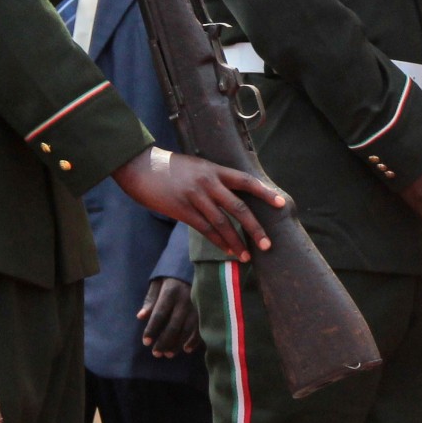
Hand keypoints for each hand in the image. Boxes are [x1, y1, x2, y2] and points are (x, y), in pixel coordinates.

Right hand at [114, 148, 283, 261]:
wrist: (140, 166)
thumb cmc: (168, 167)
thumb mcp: (195, 166)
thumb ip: (212, 178)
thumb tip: (228, 194)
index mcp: (214, 169)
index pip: (245, 181)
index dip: (265, 192)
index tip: (281, 204)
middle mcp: (208, 182)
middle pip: (238, 207)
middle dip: (255, 228)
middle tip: (267, 245)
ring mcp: (195, 196)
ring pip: (222, 223)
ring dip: (236, 242)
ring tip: (246, 256)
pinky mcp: (182, 209)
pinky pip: (204, 229)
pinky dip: (218, 242)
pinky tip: (227, 251)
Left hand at [138, 276, 199, 356]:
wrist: (200, 265)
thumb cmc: (173, 276)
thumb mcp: (159, 281)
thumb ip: (151, 299)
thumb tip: (141, 316)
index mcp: (171, 291)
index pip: (159, 314)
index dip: (152, 329)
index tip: (146, 342)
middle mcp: (185, 299)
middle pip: (173, 325)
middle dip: (164, 341)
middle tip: (156, 353)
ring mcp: (198, 305)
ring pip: (187, 329)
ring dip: (177, 344)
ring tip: (168, 354)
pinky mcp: (206, 310)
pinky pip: (201, 328)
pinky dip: (194, 340)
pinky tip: (186, 349)